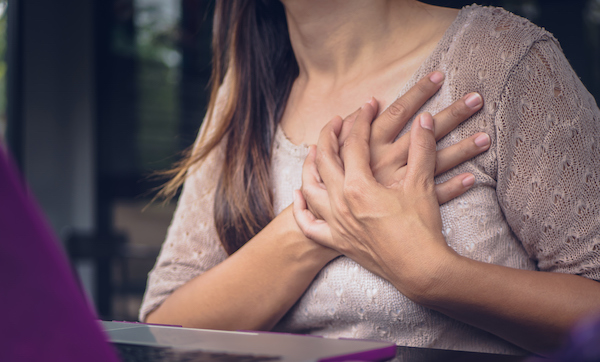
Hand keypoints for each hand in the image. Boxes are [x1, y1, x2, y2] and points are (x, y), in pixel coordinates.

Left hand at [294, 106, 455, 297]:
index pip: (353, 143)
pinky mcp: (338, 241)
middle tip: (337, 121)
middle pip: (324, 160)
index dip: (361, 120)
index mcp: (358, 186)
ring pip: (309, 189)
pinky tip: (300, 195)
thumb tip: (425, 118)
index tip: (368, 105)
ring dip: (309, 166)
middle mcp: (339, 203)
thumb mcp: (421, 184)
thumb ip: (422, 147)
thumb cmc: (421, 228)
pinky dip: (301, 208)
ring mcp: (335, 224)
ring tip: (315, 152)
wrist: (421, 270)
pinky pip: (309, 224)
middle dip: (329, 135)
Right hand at [335, 72, 487, 201]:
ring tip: (486, 137)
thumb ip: (350, 130)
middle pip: (426, 133)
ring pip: (435, 163)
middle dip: (452, 113)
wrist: (327, 228)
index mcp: (369, 147)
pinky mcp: (405, 206)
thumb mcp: (337, 154)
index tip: (438, 77)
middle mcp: (386, 162)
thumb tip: (366, 105)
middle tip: (476, 98)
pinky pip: (434, 196)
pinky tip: (472, 178)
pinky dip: (453, 187)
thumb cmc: (332, 188)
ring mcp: (398, 185)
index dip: (418, 93)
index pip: (397, 112)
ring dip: (462, 149)